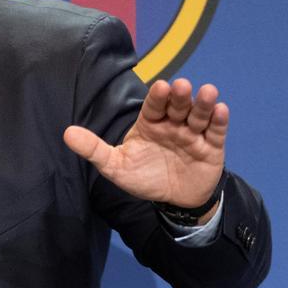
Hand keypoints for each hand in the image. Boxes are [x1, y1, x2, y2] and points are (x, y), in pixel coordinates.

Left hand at [63, 78, 226, 211]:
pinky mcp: (211, 147)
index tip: (160, 86)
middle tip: (182, 86)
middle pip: (177, 106)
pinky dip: (219, 121)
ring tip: (208, 92)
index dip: (157, 97)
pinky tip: (220, 109)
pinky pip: (216, 132)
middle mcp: (172, 124)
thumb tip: (66, 134)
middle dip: (180, 96)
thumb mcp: (115, 166)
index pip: (153, 106)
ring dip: (203, 103)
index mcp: (149, 123)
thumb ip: (93, 149)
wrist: (173, 201)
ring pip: (198, 115)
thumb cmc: (143, 177)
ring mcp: (192, 134)